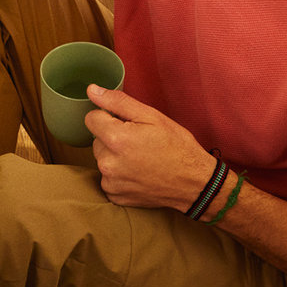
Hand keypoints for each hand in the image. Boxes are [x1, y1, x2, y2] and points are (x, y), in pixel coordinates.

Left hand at [83, 84, 215, 211]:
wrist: (194, 183)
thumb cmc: (177, 147)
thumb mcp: (152, 116)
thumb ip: (118, 102)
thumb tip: (92, 90)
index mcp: (116, 139)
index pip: (91, 118)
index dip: (109, 116)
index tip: (126, 123)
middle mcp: (108, 163)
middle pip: (97, 140)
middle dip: (112, 137)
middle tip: (139, 142)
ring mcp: (110, 182)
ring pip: (102, 159)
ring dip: (115, 156)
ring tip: (141, 158)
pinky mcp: (115, 196)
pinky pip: (108, 178)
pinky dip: (119, 175)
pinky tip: (138, 173)